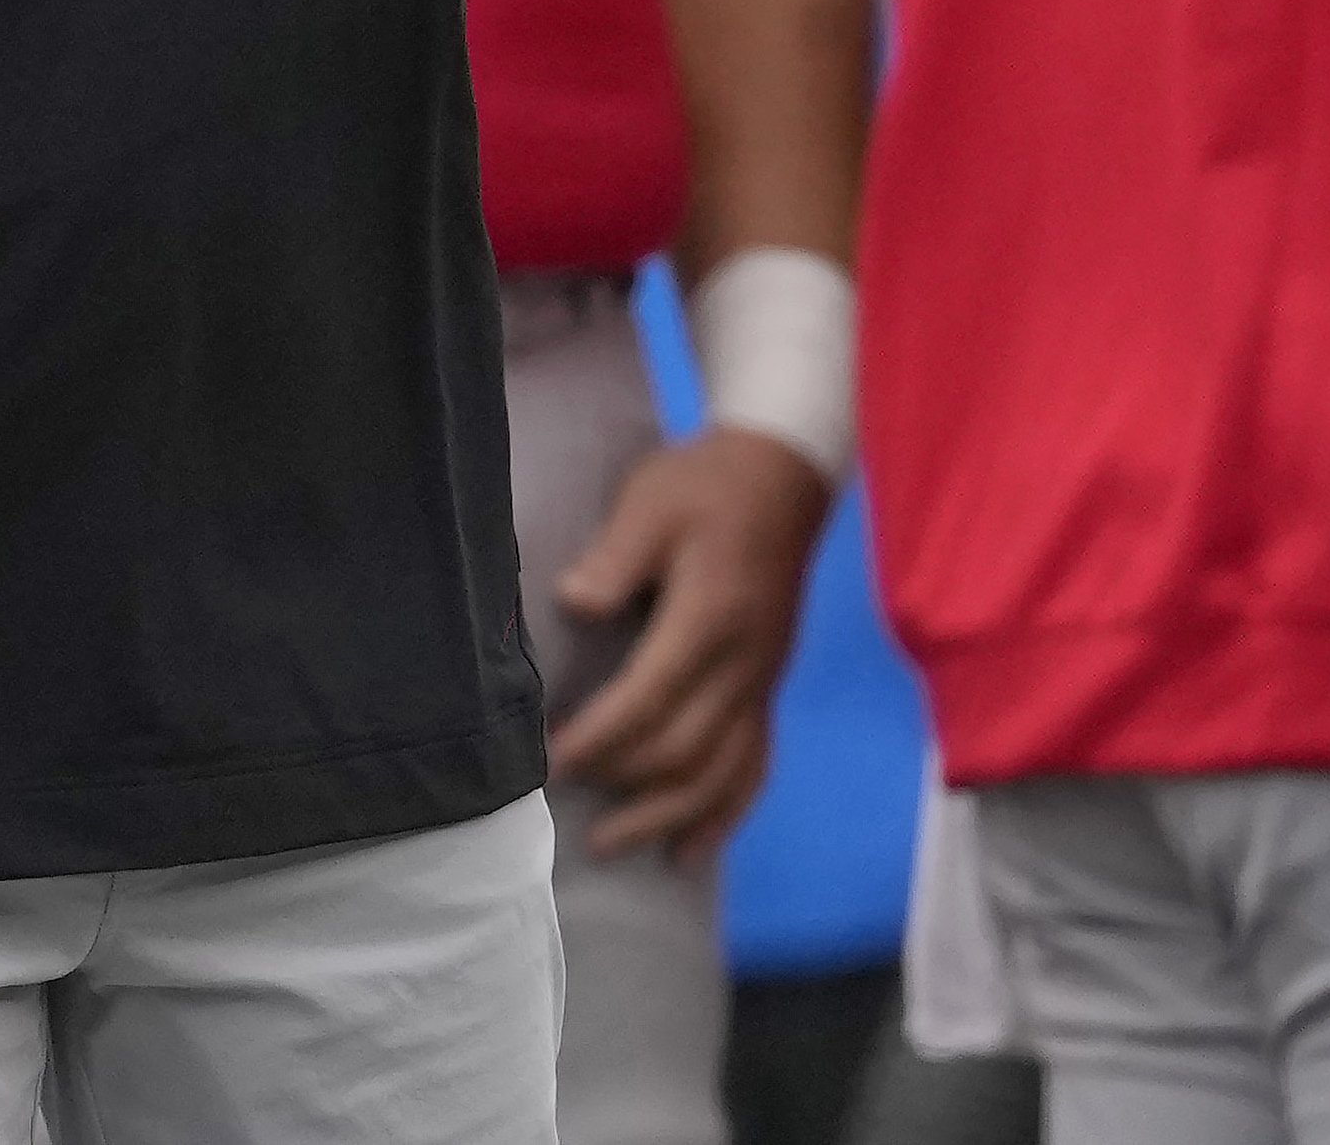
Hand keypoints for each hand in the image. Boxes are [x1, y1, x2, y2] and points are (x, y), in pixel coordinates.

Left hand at [549, 428, 830, 859]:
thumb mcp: (652, 502)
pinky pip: (755, 768)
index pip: (651, 697)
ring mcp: (763, 684)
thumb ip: (616, 557)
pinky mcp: (768, 689)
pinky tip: (690, 850)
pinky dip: (723, 816)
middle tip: (556, 794)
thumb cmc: (705, 487)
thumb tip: (574, 604)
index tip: (549, 758)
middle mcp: (744, 664)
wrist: (780, 479)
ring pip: (721, 775)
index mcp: (710, 616)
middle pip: (685, 750)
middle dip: (619, 782)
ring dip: (664, 817)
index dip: (599, 737)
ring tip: (608, 845)